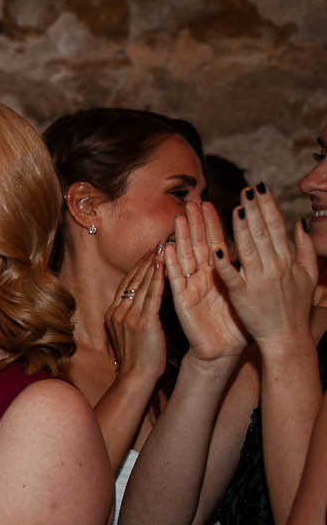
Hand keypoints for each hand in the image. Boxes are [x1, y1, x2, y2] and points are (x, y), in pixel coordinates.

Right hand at [104, 245, 168, 378]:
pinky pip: (153, 295)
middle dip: (146, 259)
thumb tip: (143, 306)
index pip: (126, 284)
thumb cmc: (138, 360)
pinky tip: (165, 265)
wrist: (137, 377)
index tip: (148, 252)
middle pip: (133, 279)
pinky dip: (158, 278)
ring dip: (154, 263)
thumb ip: (133, 318)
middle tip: (158, 241)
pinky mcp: (144, 322)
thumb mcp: (129, 335)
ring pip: (143, 283)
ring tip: (165, 246)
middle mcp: (118, 312)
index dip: (137, 266)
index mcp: (113, 314)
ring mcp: (129, 316)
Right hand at [162, 207, 244, 362]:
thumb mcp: (243, 293)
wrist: (222, 351)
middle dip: (194, 224)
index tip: (208, 204)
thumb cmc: (234, 326)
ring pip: (184, 259)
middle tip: (190, 203)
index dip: (211, 224)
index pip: (214, 244)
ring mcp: (190, 288)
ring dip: (181, 238)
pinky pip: (174, 281)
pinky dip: (170, 265)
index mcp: (217, 275)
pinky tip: (167, 249)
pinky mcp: (181, 302)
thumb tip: (253, 247)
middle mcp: (202, 278)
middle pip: (197, 246)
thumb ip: (241, 272)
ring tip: (179, 218)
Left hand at [221, 186, 316, 347]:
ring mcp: (258, 281)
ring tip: (235, 208)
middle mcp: (274, 267)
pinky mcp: (242, 296)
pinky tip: (217, 250)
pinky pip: (231, 277)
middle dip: (254, 209)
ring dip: (240, 229)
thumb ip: (304, 248)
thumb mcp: (307, 275)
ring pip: (247, 249)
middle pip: (262, 233)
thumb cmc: (295, 305)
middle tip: (246, 189)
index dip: (267, 206)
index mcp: (287, 260)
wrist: (287, 337)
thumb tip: (301, 222)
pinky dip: (224, 264)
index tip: (259, 187)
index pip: (276, 226)